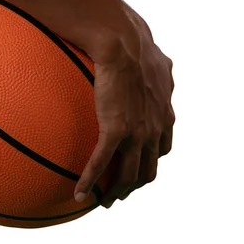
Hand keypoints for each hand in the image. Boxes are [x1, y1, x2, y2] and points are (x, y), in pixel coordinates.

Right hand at [73, 0, 174, 207]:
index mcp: (164, 113)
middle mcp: (156, 128)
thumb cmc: (134, 43)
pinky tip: (80, 194)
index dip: (149, 162)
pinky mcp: (117, 131)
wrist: (122, 42)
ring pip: (129, 175)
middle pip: (148, 169)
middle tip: (120, 193)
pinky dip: (91, 182)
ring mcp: (139, 133)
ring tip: (103, 202)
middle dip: (134, 185)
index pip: (162, 148)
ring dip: (116, 192)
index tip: (136, 167)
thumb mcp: (156, 59)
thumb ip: (159, 69)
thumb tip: (158, 62)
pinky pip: (101, 164)